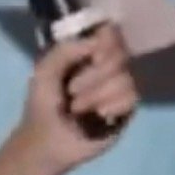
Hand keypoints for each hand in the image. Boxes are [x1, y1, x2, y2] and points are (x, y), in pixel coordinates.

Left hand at [13, 24, 138, 174]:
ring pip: (126, 78)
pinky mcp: (126, 110)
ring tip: (78, 108)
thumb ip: (67, 49)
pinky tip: (99, 114)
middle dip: (94, 74)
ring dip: (97, 94)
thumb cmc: (43, 103)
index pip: (111, 34)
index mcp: (88, 53)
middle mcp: (108, 67)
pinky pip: (132, 98)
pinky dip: (113, 105)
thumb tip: (98, 41)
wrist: (45, 140)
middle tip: (72, 89)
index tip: (95, 56)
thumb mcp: (45, 70)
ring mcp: (119, 88)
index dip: (109, 41)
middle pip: (121, 55)